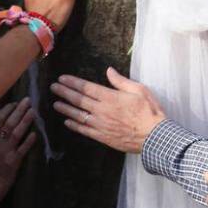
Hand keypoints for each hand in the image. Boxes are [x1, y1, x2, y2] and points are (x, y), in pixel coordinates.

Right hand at [0, 99, 36, 189]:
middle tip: (28, 100)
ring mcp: (6, 151)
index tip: (16, 102)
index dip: (7, 109)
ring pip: (16, 133)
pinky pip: (23, 149)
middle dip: (19, 110)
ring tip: (33, 111)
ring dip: (25, 121)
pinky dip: (29, 141)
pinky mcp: (14, 160)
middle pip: (8, 122)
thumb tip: (3, 116)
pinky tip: (35, 133)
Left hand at [50, 67, 166, 152]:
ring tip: (55, 104)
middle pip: (79, 100)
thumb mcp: (139, 90)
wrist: (154, 137)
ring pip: (78, 115)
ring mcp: (101, 125)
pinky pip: (84, 130)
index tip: (62, 78)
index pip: (87, 88)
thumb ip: (121, 81)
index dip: (73, 82)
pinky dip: (74, 125)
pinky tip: (67, 121)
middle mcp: (102, 110)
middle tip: (53, 87)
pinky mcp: (103, 137)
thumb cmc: (149, 112)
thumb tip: (109, 71)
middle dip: (65, 93)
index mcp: (110, 97)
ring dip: (66, 109)